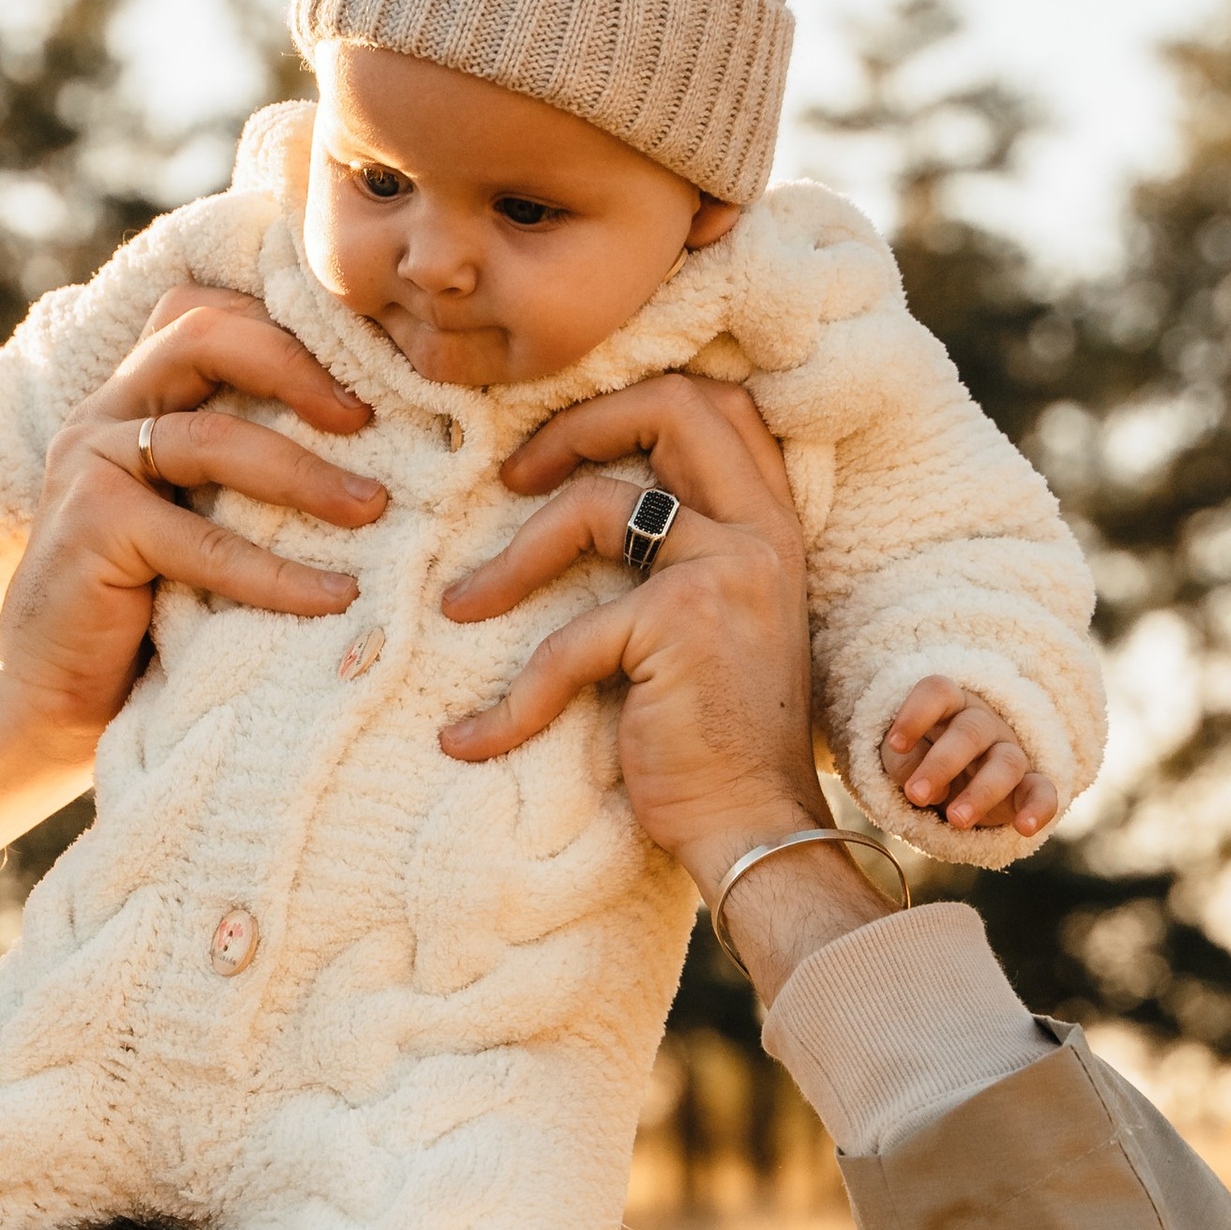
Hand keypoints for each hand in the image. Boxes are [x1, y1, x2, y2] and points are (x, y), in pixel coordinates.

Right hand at [0, 288, 384, 886]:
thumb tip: (380, 446)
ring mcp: (90, 466)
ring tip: (375, 510)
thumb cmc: (142, 613)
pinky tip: (334, 598)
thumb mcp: (196, 518)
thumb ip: (244, 467)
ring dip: (306, 473)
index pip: (204, 312)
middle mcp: (103, 414)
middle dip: (298, 365)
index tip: (366, 369)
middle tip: (371, 418)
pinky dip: (277, 573)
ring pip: (212, 436)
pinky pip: (203, 542)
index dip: (286, 322)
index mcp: (130, 397)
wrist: (44, 702)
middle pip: (202, 334)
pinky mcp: (92, 531)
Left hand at [439, 375, 892, 1003]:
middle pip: (676, 405)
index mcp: (769, 523)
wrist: (755, 827)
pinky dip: (511, 699)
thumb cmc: (719, 738)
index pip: (717, 406)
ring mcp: (727, 571)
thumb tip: (579, 508)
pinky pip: (569, 638)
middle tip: (511, 476)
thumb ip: (678, 556)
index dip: (629, 402)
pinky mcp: (681, 626)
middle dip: (577, 425)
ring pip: (600, 506)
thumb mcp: (714, 623)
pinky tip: (470, 741)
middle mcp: (760, 532)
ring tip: (461, 604)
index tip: (559, 452)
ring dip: (514, 557)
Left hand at [883, 680, 1058, 837]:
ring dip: (981, 792)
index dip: (916, 714)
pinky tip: (1025, 827)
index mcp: (949, 705)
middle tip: (916, 795)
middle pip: (970, 731)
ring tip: (956, 820)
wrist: (950, 780)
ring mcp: (1009, 751)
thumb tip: (932, 792)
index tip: (896, 744)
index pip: (938, 692)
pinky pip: (1043, 791)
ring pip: (1006, 762)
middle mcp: (983, 722)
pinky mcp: (1028, 784)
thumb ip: (907, 765)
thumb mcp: (900, 758)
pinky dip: (1039, 808)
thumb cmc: (919, 758)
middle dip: (942, 764)